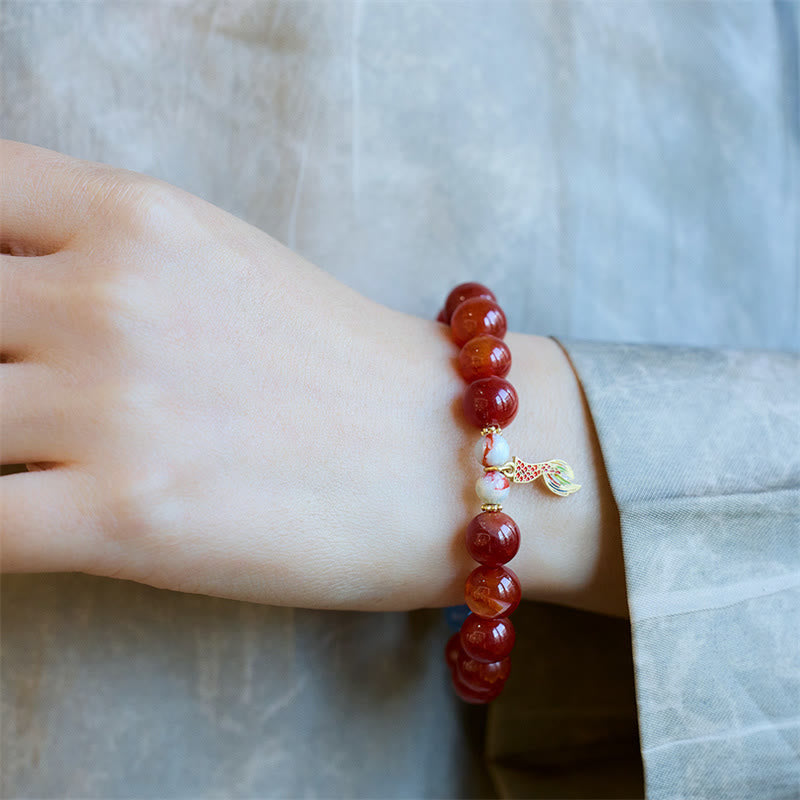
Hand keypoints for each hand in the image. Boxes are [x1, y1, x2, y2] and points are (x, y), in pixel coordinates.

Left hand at [1, 140, 626, 615]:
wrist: (444, 455)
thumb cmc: (341, 364)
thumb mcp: (221, 263)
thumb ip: (107, 254)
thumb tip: (16, 285)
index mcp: (136, 217)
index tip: (6, 315)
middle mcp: (109, 297)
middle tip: (26, 403)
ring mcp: (111, 406)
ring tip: (36, 462)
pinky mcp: (125, 516)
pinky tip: (32, 524)